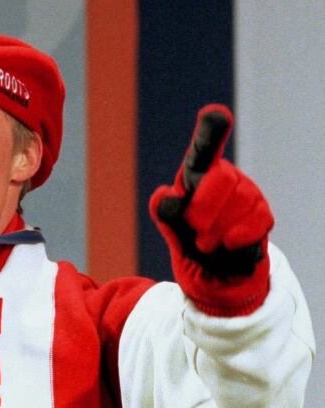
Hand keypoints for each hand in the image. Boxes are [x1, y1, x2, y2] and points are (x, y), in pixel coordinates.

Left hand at [150, 104, 273, 315]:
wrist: (213, 272)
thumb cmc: (188, 240)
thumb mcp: (171, 227)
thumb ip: (165, 212)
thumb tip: (165, 198)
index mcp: (197, 173)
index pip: (204, 148)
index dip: (211, 130)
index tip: (216, 114)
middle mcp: (224, 176)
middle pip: (220, 177)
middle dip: (203, 209)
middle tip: (195, 229)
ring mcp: (246, 193)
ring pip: (239, 203)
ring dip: (217, 231)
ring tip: (208, 242)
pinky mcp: (263, 214)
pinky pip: (255, 223)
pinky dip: (236, 239)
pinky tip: (228, 245)